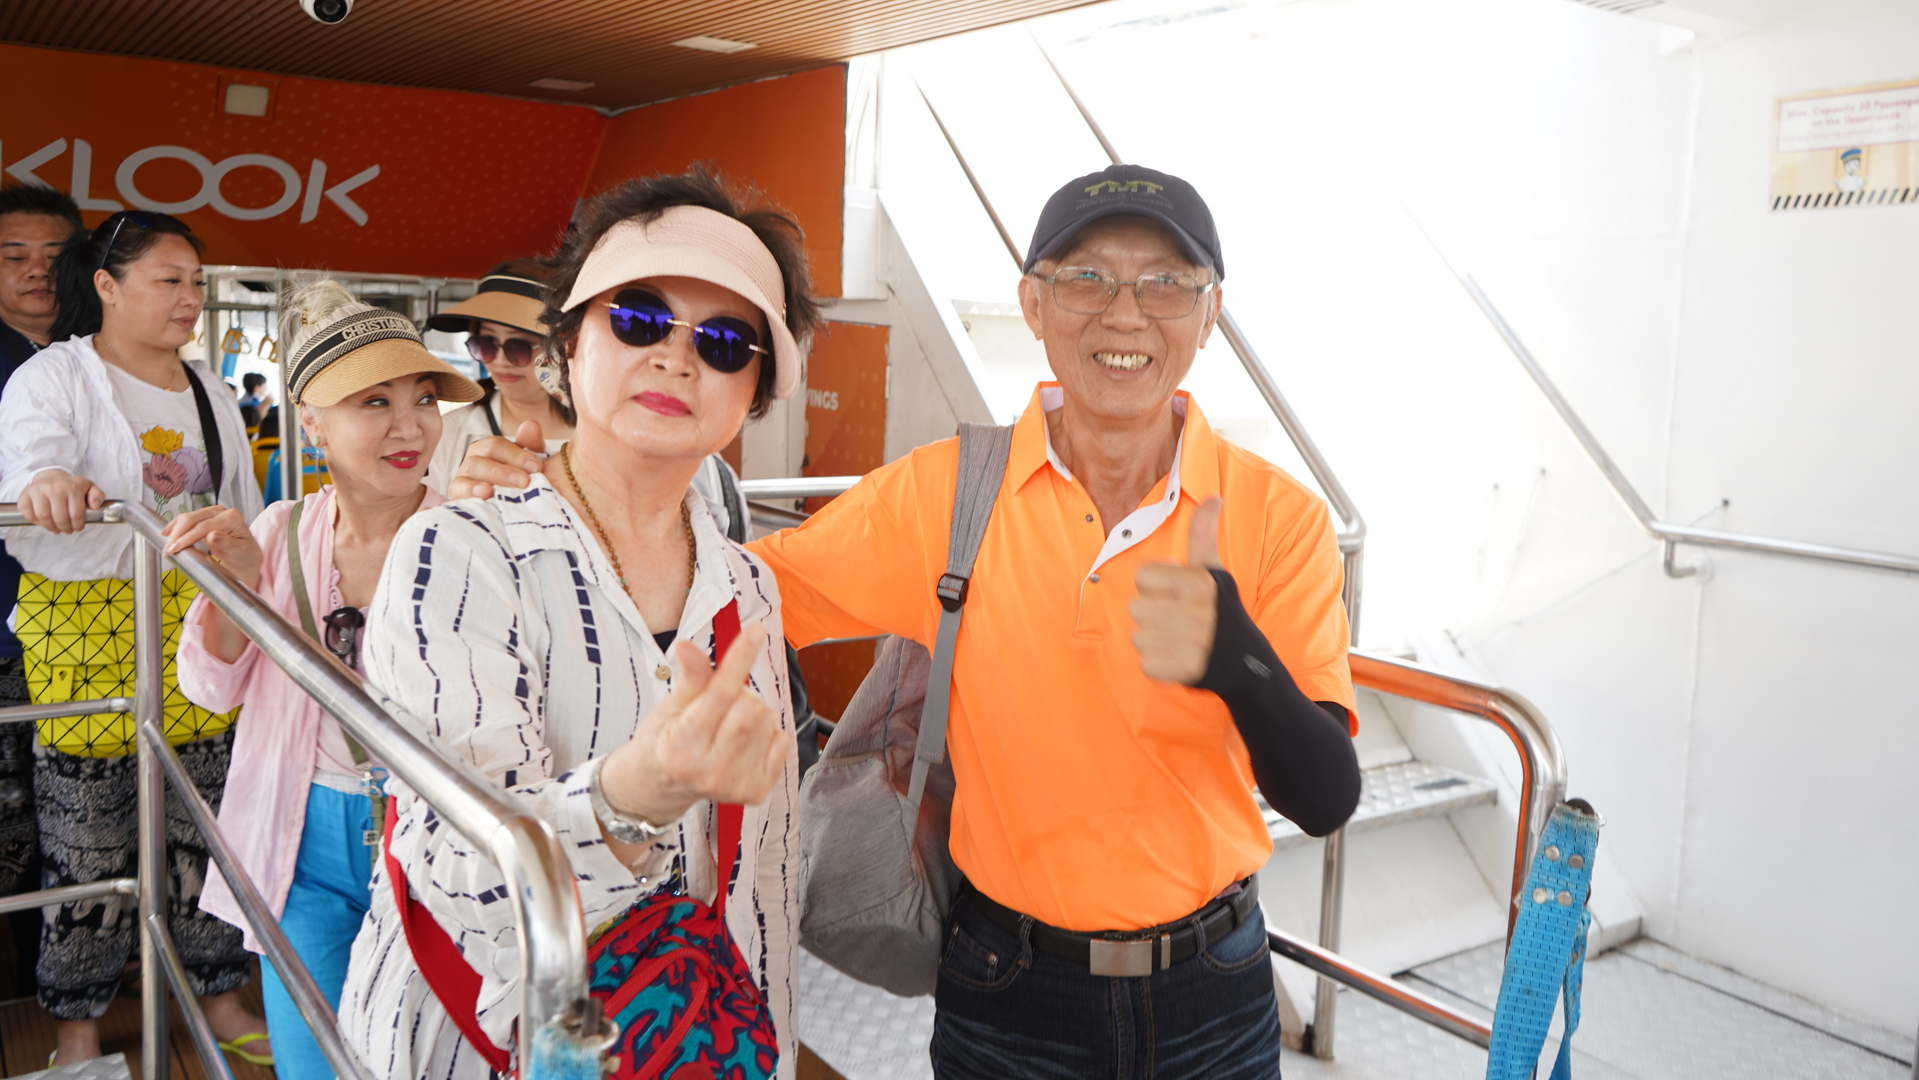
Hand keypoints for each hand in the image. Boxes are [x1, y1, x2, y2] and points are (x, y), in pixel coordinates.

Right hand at [18, 471, 105, 533]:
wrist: (50, 477)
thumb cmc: (71, 486)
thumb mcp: (89, 487)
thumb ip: (98, 496)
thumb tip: (94, 506)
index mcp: (72, 486)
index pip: (76, 514)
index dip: (78, 525)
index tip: (77, 528)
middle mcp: (54, 487)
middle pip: (60, 517)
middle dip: (65, 528)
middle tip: (67, 530)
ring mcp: (38, 490)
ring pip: (43, 517)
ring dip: (51, 527)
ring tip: (56, 529)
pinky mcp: (25, 494)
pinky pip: (28, 512)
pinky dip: (34, 521)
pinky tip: (42, 522)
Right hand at [163, 506, 264, 590]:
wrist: (246, 556)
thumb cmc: (245, 555)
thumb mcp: (239, 552)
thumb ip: (226, 543)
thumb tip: (212, 535)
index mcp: (231, 518)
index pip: (203, 526)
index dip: (186, 538)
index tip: (174, 549)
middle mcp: (222, 512)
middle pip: (192, 519)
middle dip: (177, 535)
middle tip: (167, 551)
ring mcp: (212, 513)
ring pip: (187, 518)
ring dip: (174, 531)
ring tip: (166, 546)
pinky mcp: (204, 518)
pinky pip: (187, 520)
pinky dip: (175, 526)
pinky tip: (165, 533)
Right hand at [449, 421, 546, 499]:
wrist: (507, 509)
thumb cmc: (518, 484)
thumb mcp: (528, 465)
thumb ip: (531, 445)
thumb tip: (531, 425)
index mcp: (489, 448)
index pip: (498, 444)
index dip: (517, 454)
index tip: (537, 467)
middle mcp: (475, 458)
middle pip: (485, 453)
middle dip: (507, 467)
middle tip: (525, 481)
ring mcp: (464, 475)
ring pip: (472, 467)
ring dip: (492, 476)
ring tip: (508, 485)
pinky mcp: (457, 493)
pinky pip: (459, 487)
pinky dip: (471, 489)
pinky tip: (486, 493)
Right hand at [597, 623, 786, 832]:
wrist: (660, 789)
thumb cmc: (664, 741)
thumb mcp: (669, 708)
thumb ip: (691, 679)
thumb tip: (687, 645)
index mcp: (681, 747)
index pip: (719, 693)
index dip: (741, 657)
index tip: (758, 630)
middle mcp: (708, 771)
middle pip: (751, 706)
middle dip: (741, 695)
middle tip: (720, 708)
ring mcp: (734, 785)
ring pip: (768, 721)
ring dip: (754, 714)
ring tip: (728, 728)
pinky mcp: (754, 793)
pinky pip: (782, 740)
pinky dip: (768, 735)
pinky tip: (743, 745)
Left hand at [1130, 497, 1222, 684]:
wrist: (1246, 661)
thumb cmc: (1222, 610)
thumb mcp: (1214, 571)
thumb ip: (1204, 534)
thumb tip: (1213, 497)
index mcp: (1199, 583)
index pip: (1141, 577)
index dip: (1155, 586)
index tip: (1175, 594)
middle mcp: (1196, 612)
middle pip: (1135, 608)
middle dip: (1152, 614)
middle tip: (1177, 619)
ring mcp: (1190, 643)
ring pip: (1137, 637)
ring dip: (1153, 641)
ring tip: (1179, 639)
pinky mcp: (1183, 670)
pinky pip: (1146, 664)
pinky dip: (1158, 665)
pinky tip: (1179, 659)